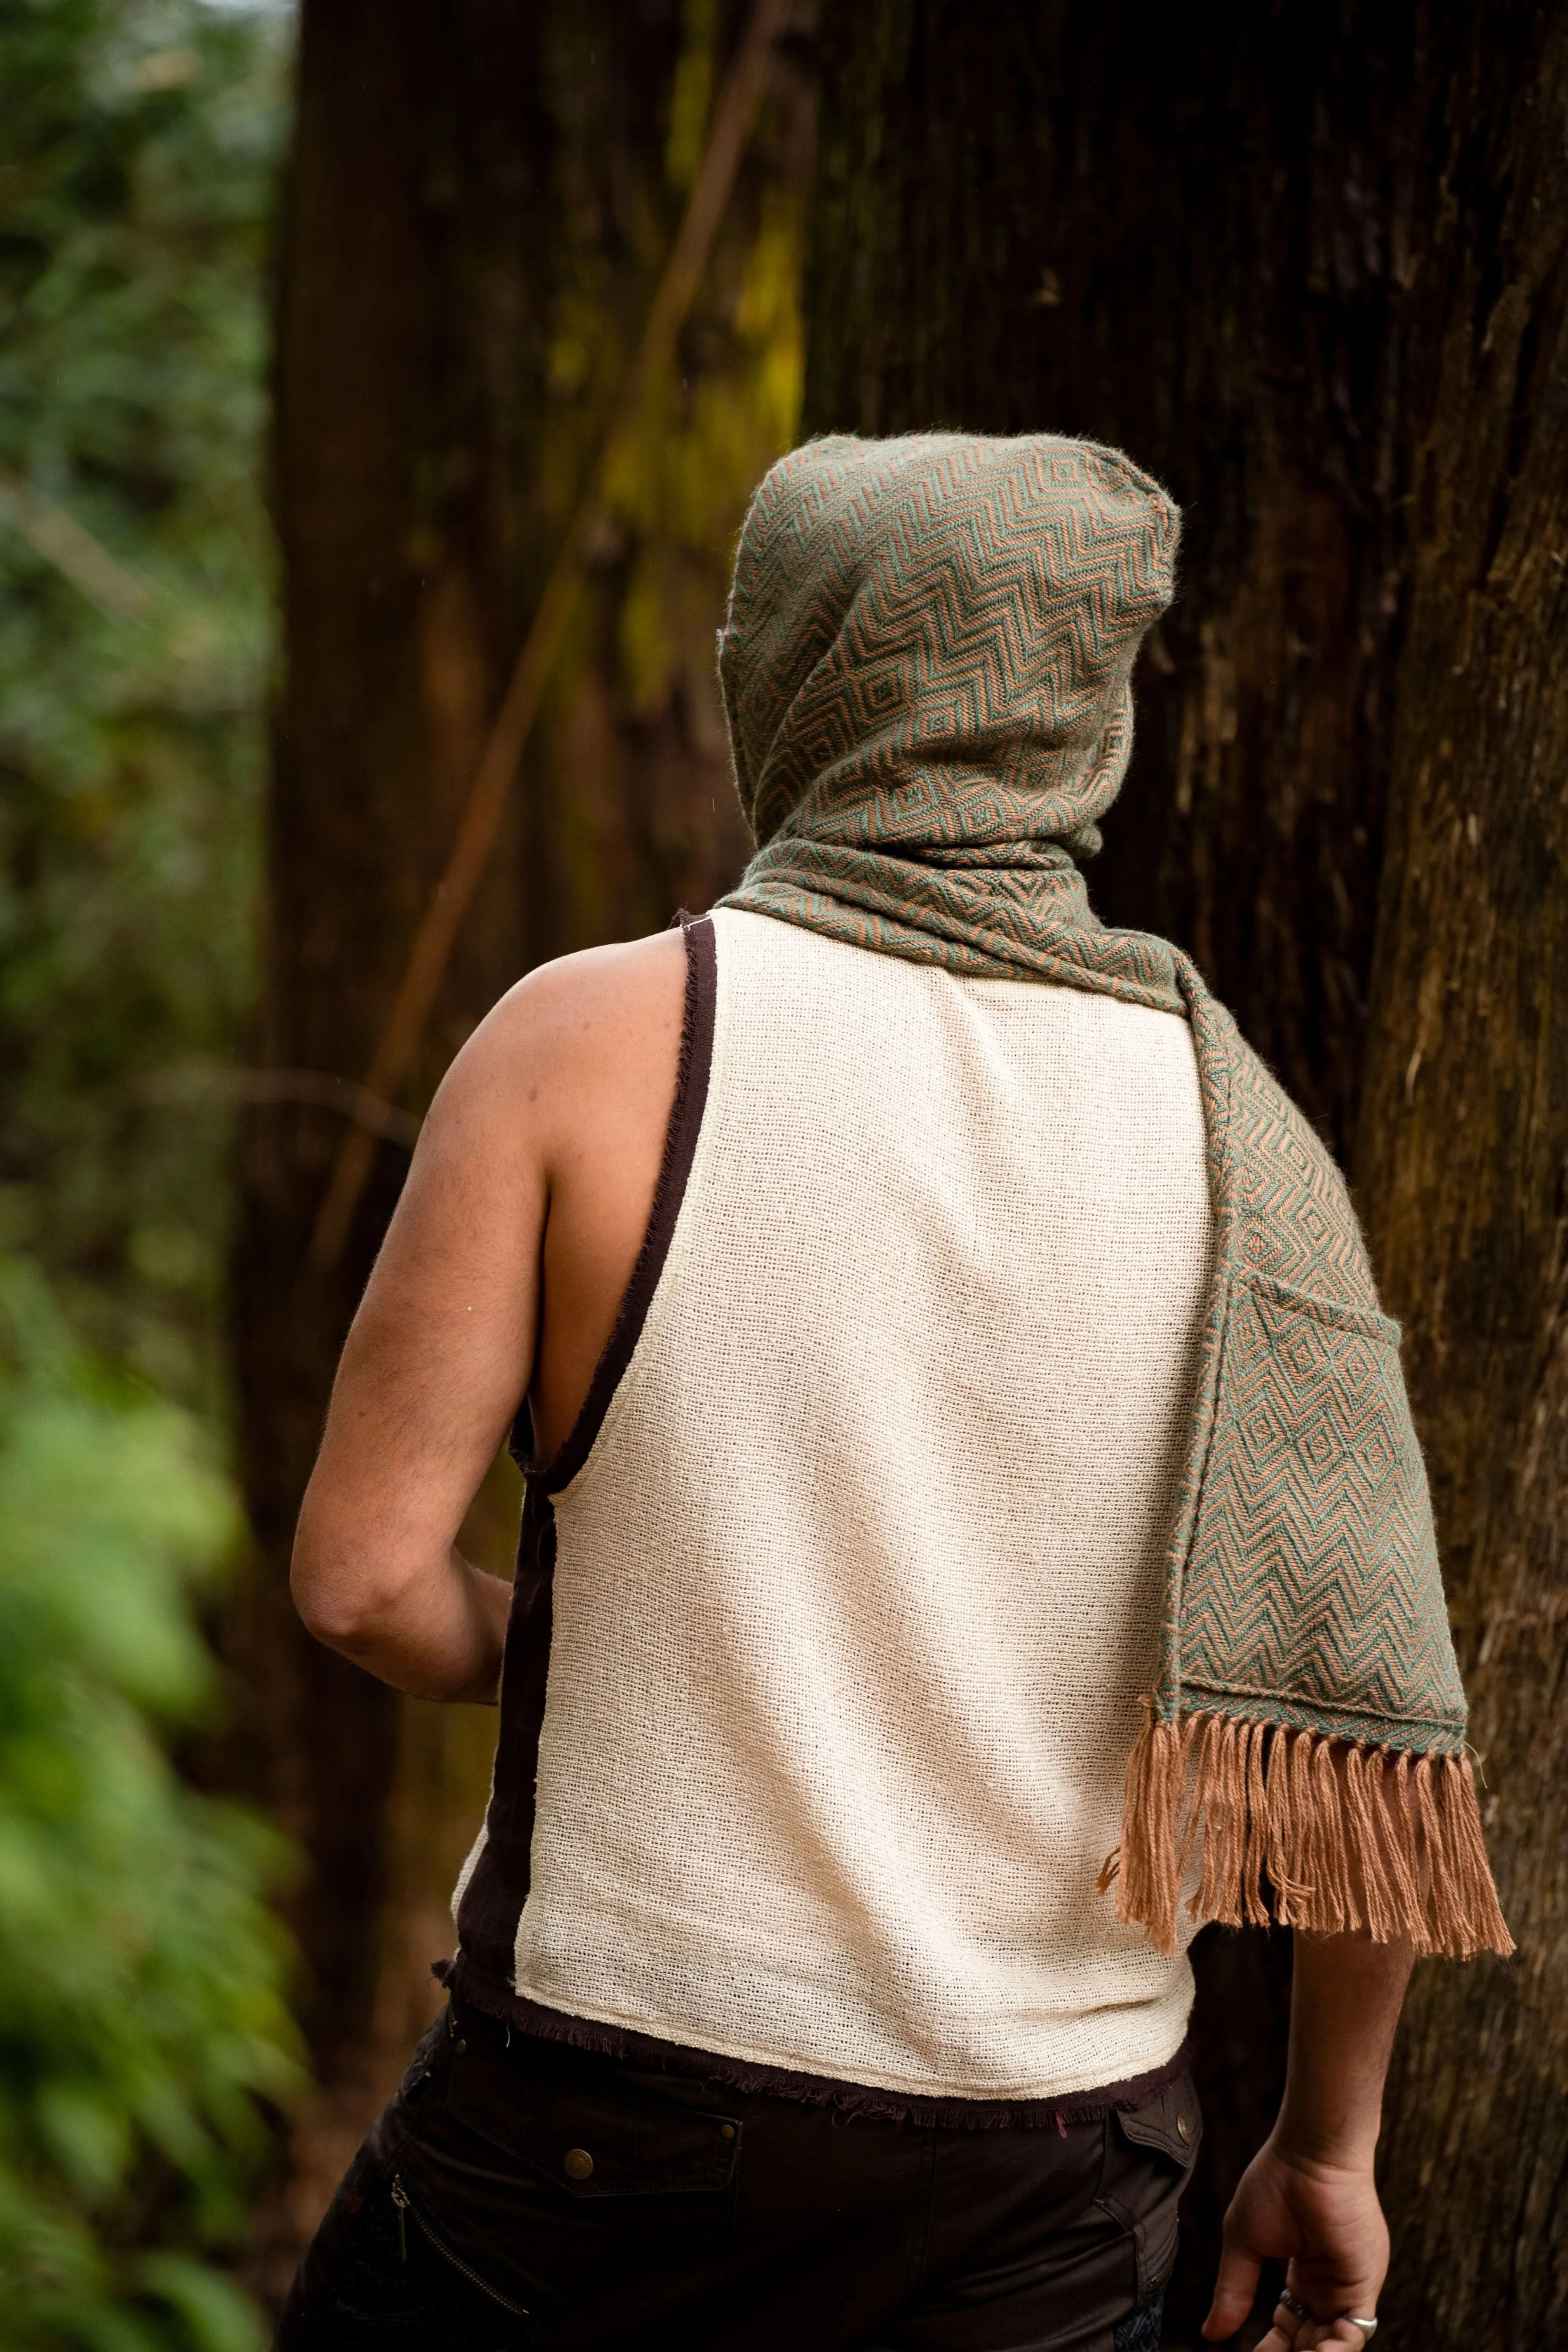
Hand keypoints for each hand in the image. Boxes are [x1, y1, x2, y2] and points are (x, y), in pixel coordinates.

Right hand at [1202, 2136, 1387, 2348]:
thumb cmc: (1275, 2184)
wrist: (1309, 2156)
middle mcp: (1327, 2289)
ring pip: (1331, 2345)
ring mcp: (1346, 2290)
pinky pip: (1352, 2335)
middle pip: (1309, 2341)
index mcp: (1303, 2278)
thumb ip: (1233, 2291)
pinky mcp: (1362, 2287)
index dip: (1272, 2349)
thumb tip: (1210, 2334)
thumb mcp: (1244, 2244)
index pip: (1289, 2329)